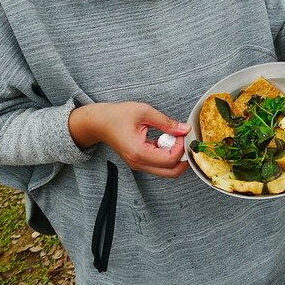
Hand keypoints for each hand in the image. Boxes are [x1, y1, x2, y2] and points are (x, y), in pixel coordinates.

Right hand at [69, 101, 189, 177]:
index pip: (170, 159)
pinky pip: (159, 165)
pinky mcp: (139, 162)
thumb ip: (166, 122)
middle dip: (182, 158)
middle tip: (182, 139)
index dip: (180, 147)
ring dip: (174, 156)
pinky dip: (167, 155)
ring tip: (171, 137)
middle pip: (171, 172)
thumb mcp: (144, 112)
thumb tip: (185, 129)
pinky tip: (164, 139)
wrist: (98, 123)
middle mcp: (138, 164)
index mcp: (138, 152)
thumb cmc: (117, 115)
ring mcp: (138, 165)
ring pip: (166, 171)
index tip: (180, 132)